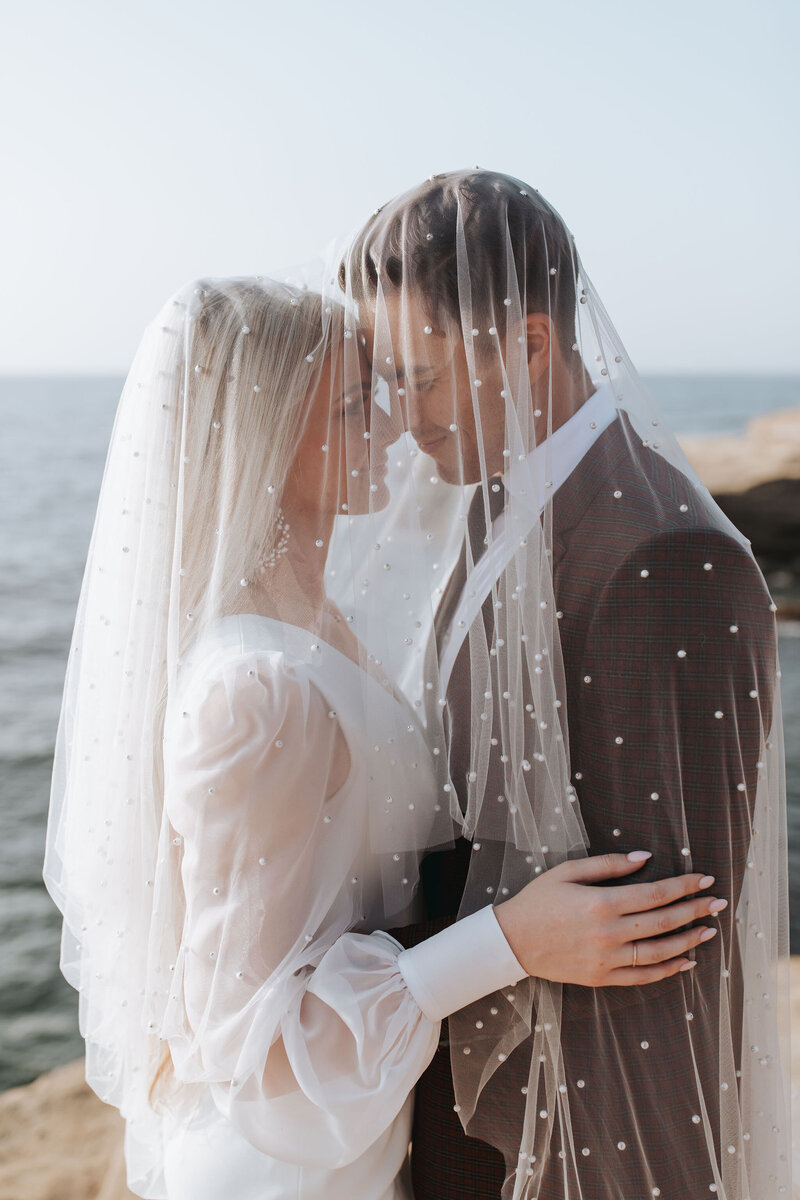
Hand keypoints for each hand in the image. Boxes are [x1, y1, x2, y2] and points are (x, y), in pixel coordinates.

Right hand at [493, 851, 725, 986]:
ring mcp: (607, 959)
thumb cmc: (538, 900)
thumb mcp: (567, 871)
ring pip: (659, 952)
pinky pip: (643, 977)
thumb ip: (608, 864)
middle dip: (695, 911)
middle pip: (664, 922)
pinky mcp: (602, 978)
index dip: (684, 886)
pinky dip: (667, 970)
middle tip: (719, 903)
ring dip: (689, 942)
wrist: (511, 941)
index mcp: (601, 903)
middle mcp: (609, 933)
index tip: (705, 880)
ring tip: (709, 931)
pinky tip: (685, 962)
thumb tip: (645, 858)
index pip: (655, 894)